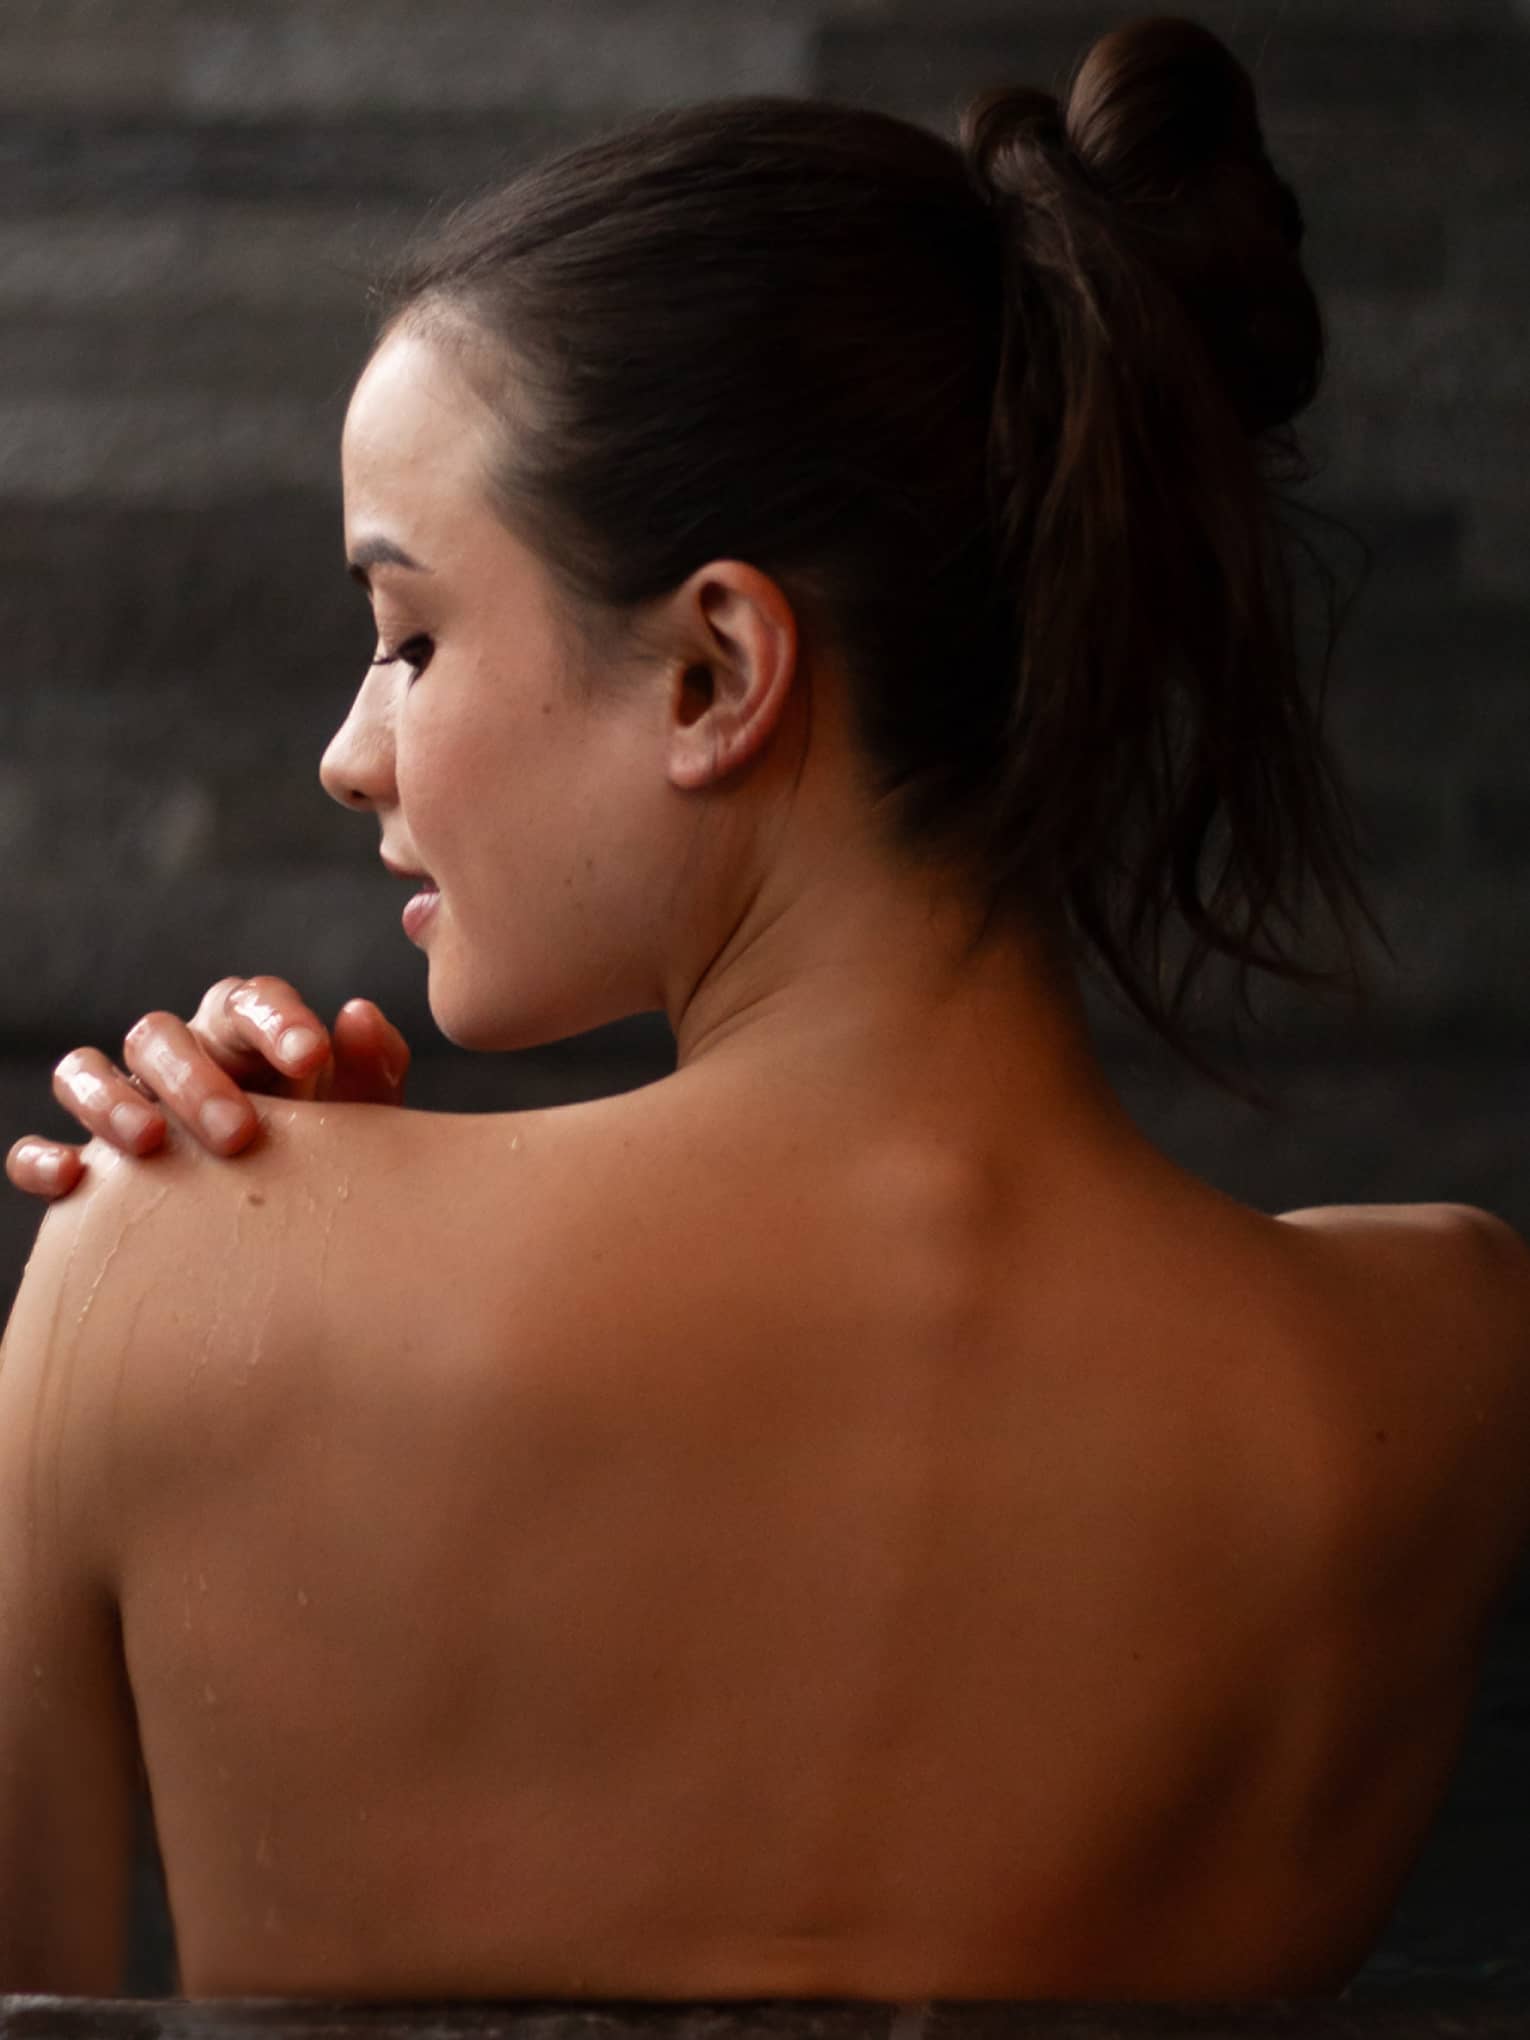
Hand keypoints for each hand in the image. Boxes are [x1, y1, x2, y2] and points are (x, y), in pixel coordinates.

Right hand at [6, 977, 410, 1200]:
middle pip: (162, 1033)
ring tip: (149, 1143)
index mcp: (248, 1039)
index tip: (310, 1056)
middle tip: (239, 1134)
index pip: (249, 1001)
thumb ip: (370, 1071)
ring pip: (85, 1069)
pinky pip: (32, 1149)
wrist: (292, 1254)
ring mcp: (123, 1106)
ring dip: (110, 1099)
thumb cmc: (331, 1171)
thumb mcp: (362, 1126)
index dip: (276, 1020)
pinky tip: (70, 1181)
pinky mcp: (84, 1169)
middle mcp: (179, 1061)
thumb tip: (357, 1013)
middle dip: (195, 1076)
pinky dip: (40, 1157)